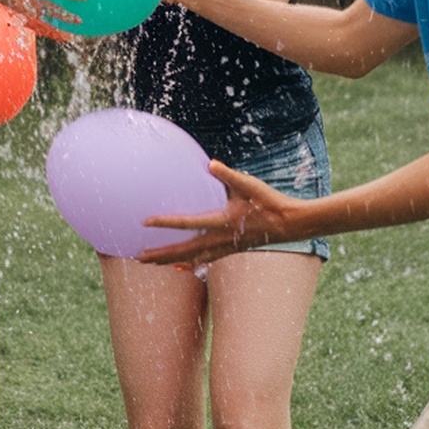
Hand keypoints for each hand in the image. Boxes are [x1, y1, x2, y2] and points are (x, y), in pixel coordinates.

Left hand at [137, 159, 309, 267]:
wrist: (290, 224)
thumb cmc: (268, 201)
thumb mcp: (248, 184)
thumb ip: (228, 175)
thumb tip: (210, 163)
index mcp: (222, 221)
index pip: (187, 223)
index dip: (166, 222)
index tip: (145, 222)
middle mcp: (220, 239)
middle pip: (184, 250)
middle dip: (161, 255)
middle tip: (138, 258)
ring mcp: (225, 247)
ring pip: (192, 258)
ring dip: (170, 261)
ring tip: (150, 263)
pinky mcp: (231, 249)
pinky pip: (205, 259)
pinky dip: (189, 263)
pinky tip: (181, 265)